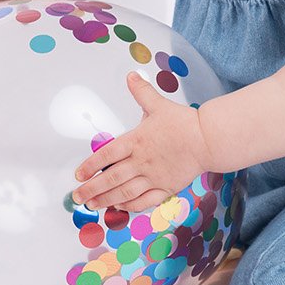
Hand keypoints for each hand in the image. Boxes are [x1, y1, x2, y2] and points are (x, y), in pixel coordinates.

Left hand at [71, 71, 210, 213]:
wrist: (207, 140)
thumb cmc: (184, 123)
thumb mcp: (159, 104)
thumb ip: (142, 92)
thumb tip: (131, 76)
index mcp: (137, 140)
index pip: (107, 155)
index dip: (90, 166)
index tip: (78, 174)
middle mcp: (142, 161)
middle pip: (111, 178)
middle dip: (91, 189)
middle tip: (77, 197)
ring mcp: (153, 176)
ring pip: (125, 192)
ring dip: (106, 200)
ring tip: (93, 205)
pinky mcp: (166, 188)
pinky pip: (145, 201)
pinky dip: (131, 206)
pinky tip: (121, 208)